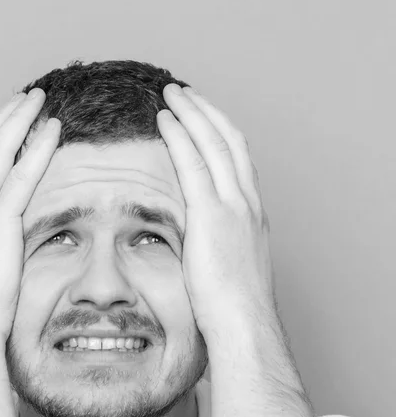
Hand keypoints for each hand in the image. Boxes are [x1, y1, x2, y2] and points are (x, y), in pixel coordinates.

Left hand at [157, 84, 277, 340]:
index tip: (201, 116)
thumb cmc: (233, 305)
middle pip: (229, 140)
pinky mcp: (212, 216)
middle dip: (206, 111)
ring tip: (172, 94)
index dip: (219, 131)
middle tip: (185, 93)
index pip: (237, 158)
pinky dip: (179, 137)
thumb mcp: (230, 264)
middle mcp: (247, 201)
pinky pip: (193, 164)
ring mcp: (233, 206)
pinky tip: (164, 120)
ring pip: (214, 143)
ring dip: (193, 113)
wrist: (244, 323)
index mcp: (252, 212)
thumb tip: (199, 240)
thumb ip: (218, 242)